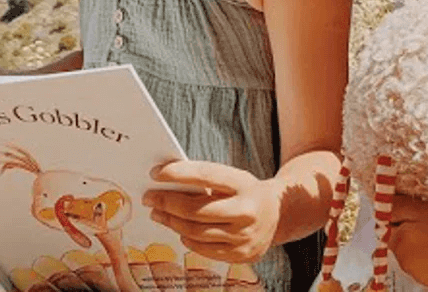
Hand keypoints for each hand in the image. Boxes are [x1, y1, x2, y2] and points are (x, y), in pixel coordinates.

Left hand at [142, 160, 281, 262]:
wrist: (278, 215)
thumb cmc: (245, 192)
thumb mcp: (233, 178)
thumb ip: (205, 180)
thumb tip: (165, 183)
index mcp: (245, 184)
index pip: (206, 175)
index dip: (178, 173)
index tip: (156, 173)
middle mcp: (247, 211)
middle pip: (195, 209)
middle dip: (166, 202)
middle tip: (149, 197)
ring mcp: (245, 236)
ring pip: (195, 232)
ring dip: (171, 221)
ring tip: (158, 213)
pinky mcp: (241, 254)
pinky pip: (204, 249)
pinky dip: (187, 238)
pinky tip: (179, 229)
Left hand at [387, 196, 427, 291]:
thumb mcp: (418, 207)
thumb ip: (395, 208)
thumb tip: (382, 209)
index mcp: (399, 245)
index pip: (391, 234)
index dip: (404, 225)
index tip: (418, 221)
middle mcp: (407, 266)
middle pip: (404, 250)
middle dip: (414, 241)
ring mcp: (424, 278)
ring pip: (420, 263)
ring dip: (427, 254)